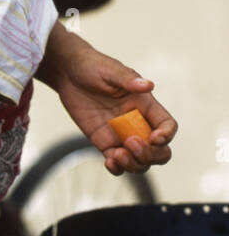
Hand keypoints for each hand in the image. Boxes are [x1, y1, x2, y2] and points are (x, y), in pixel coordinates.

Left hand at [49, 33, 176, 175]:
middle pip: (159, 151)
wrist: (68, 73)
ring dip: (134, 165)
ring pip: (140, 161)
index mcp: (145, 105)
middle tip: (130, 144)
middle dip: (151, 155)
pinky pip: (117, 162)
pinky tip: (109, 161)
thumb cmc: (93, 67)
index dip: (166, 135)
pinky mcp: (104, 142)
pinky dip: (117, 168)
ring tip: (116, 155)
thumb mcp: (110, 70)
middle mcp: (138, 123)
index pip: (167, 125)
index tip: (153, 138)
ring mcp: (122, 135)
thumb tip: (148, 85)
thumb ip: (128, 79)